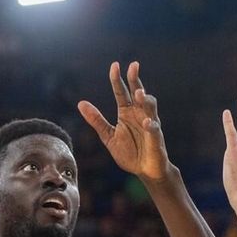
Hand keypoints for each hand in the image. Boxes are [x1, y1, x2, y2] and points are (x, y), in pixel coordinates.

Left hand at [78, 62, 172, 182]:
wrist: (145, 170)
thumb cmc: (129, 152)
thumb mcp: (108, 136)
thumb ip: (96, 120)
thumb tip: (81, 103)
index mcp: (126, 112)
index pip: (121, 92)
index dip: (117, 79)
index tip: (114, 65)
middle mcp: (139, 114)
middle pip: (137, 92)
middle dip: (135, 79)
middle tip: (133, 65)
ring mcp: (149, 123)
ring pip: (149, 106)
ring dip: (145, 99)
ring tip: (138, 93)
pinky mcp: (156, 137)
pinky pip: (154, 128)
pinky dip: (150, 124)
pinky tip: (146, 122)